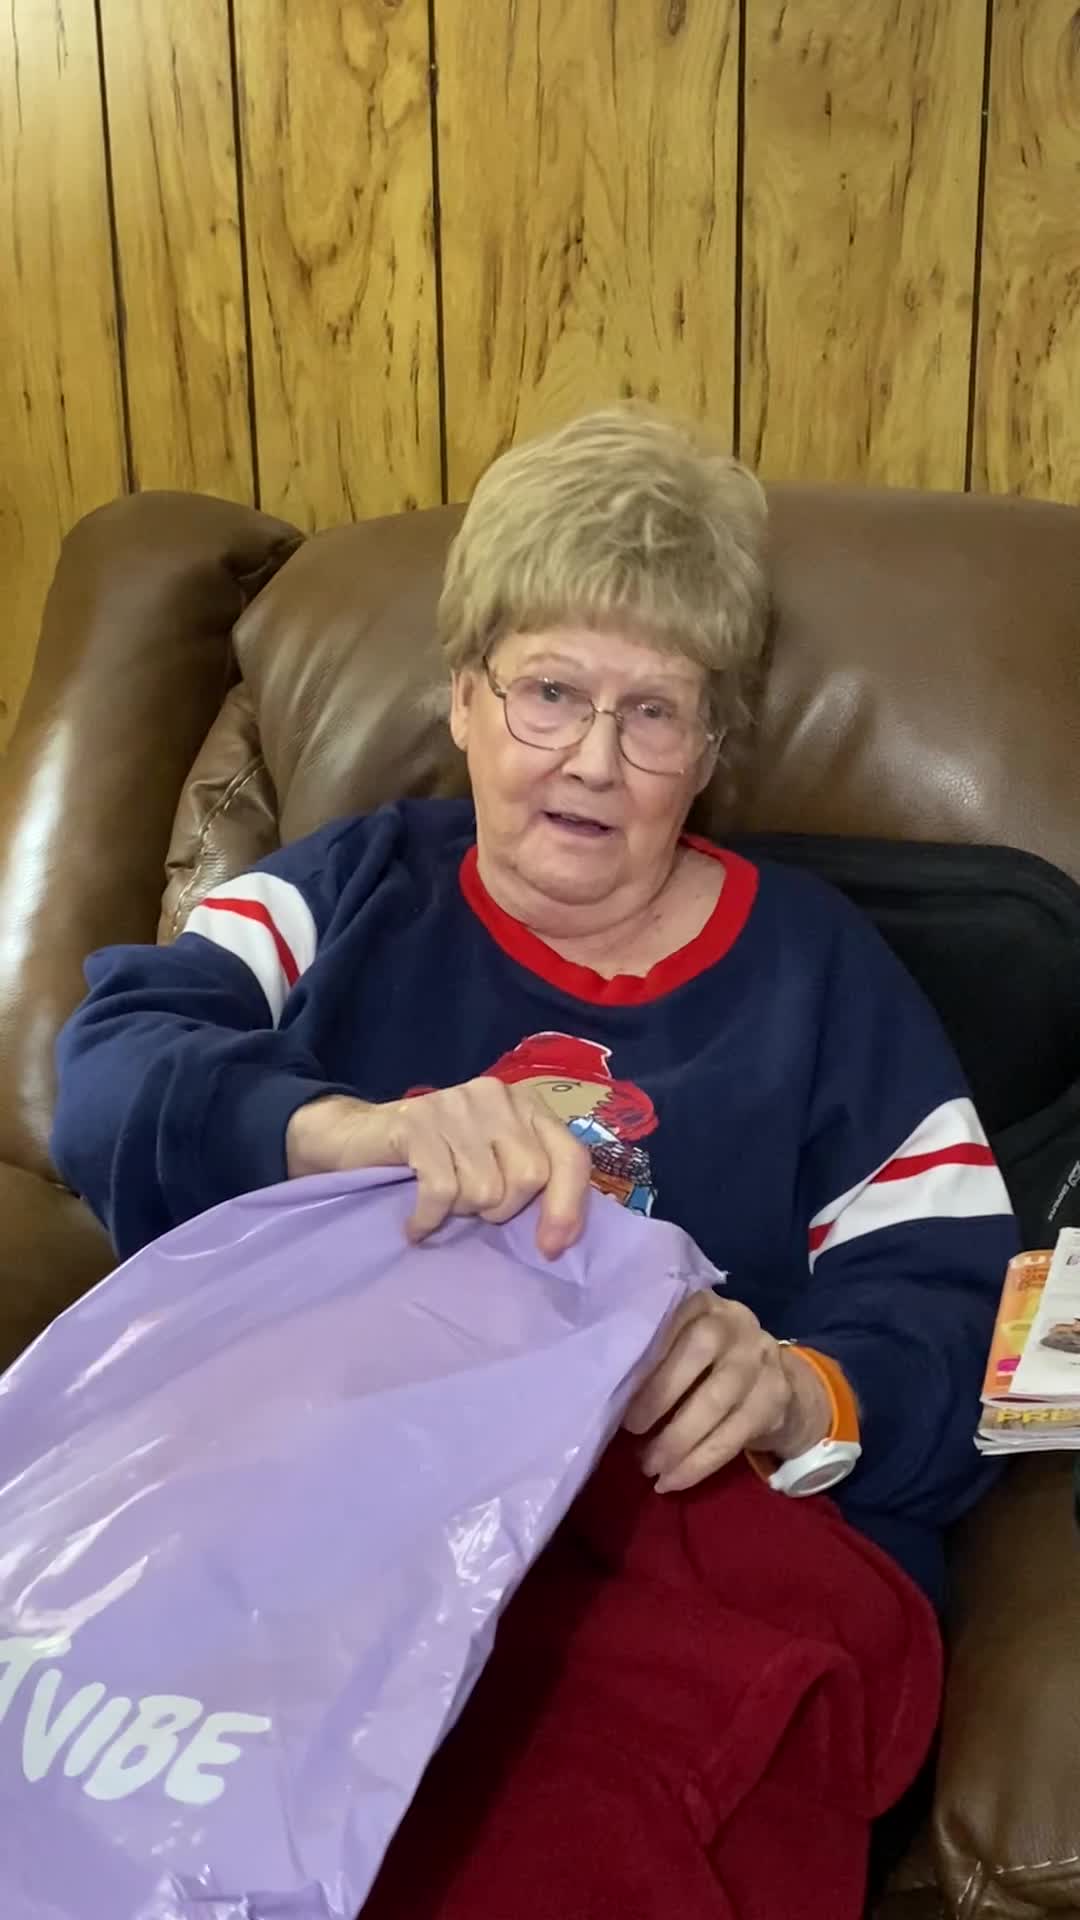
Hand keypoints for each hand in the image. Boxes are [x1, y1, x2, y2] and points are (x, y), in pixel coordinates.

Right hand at [285, 1080, 592, 1255]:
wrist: (355, 1139)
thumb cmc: (434, 1161)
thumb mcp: (491, 1165)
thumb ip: (529, 1184)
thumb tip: (560, 1239)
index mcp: (526, 1106)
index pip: (571, 1155)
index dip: (567, 1206)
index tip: (549, 1249)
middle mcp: (497, 1096)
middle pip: (529, 1177)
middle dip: (500, 1210)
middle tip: (469, 1208)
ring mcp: (456, 1104)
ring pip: (485, 1189)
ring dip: (460, 1212)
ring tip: (440, 1201)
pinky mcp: (417, 1122)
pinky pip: (442, 1191)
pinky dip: (428, 1219)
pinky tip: (416, 1223)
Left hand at [622, 1292, 831, 1493]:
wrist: (778, 1382)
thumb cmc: (708, 1365)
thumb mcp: (684, 1344)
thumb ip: (655, 1354)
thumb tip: (607, 1390)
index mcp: (702, 1304)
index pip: (672, 1316)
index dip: (646, 1350)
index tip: (616, 1385)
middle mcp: (735, 1323)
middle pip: (698, 1350)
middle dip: (660, 1393)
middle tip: (630, 1430)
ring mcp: (760, 1359)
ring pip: (717, 1400)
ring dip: (678, 1439)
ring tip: (649, 1466)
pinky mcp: (774, 1399)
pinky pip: (733, 1436)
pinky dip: (698, 1463)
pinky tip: (673, 1480)